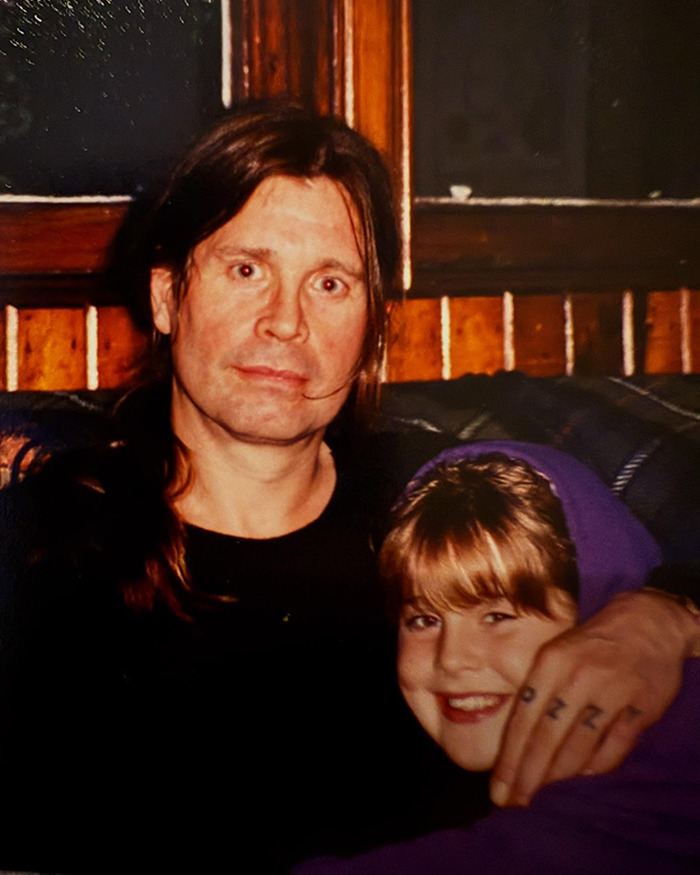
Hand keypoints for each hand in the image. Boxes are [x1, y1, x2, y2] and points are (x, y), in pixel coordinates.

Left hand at [489, 589, 699, 807]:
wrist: (648, 621)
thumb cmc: (591, 642)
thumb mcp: (555, 651)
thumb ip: (538, 691)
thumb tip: (517, 742)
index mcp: (551, 661)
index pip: (523, 718)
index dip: (510, 757)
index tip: (499, 786)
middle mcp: (578, 677)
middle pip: (547, 738)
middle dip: (527, 775)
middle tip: (514, 800)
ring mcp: (612, 692)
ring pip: (579, 748)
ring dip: (558, 774)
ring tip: (541, 789)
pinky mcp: (642, 707)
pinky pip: (614, 748)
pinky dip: (595, 766)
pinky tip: (581, 773)